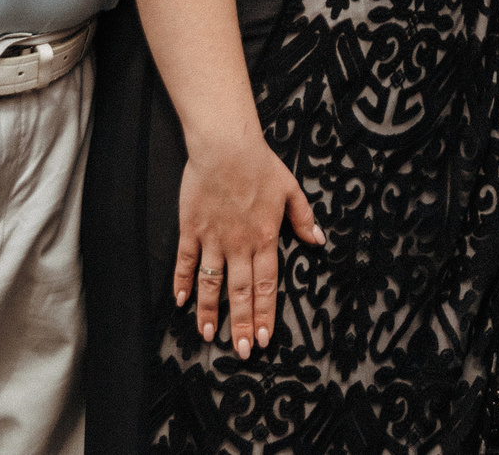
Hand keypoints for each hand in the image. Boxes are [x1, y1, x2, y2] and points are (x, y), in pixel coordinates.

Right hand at [172, 136, 325, 356]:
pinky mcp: (191, 229)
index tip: (263, 339)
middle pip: (240, 292)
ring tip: (209, 337)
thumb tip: (318, 241)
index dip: (264, 314)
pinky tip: (180, 303)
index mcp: (265, 237)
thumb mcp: (291, 190)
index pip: (266, 285)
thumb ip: (304, 219)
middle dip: (241, 325)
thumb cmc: (260, 165)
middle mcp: (239, 244)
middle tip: (239, 352)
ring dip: (210, 312)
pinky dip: (182, 283)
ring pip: (211, 283)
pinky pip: (186, 262)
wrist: (226, 146)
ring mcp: (213, 238)